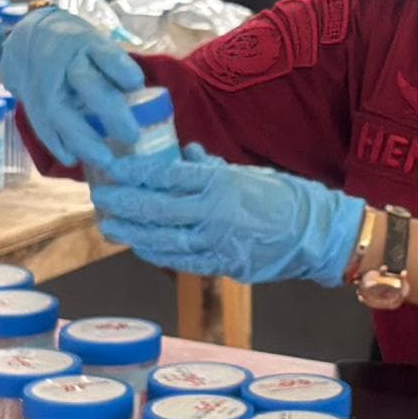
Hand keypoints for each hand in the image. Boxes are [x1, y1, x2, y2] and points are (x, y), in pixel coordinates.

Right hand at [3, 4, 153, 169]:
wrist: (27, 40)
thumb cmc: (76, 50)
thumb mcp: (96, 46)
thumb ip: (116, 72)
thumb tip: (148, 102)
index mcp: (87, 44)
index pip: (106, 54)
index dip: (121, 69)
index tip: (136, 84)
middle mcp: (66, 63)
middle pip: (87, 84)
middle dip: (110, 110)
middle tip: (132, 136)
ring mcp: (46, 85)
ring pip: (61, 111)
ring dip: (83, 138)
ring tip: (105, 160)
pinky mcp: (33, 105)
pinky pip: (43, 127)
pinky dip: (58, 145)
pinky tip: (73, 159)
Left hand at [90, 149, 366, 288]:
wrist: (316, 233)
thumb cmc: (283, 197)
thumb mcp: (247, 173)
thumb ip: (212, 168)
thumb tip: (187, 155)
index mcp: (219, 182)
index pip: (167, 175)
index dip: (135, 172)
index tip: (112, 166)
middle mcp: (214, 212)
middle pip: (157, 208)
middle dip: (125, 203)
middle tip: (101, 197)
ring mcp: (216, 241)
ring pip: (164, 238)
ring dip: (133, 232)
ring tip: (110, 225)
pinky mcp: (222, 263)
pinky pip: (182, 260)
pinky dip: (158, 254)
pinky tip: (140, 247)